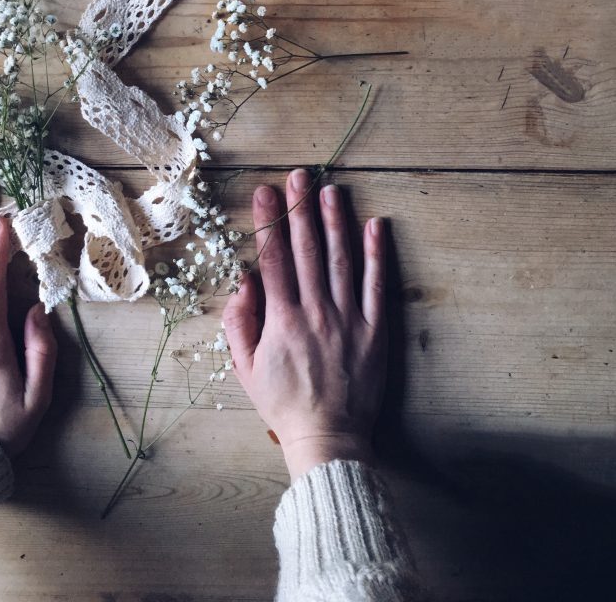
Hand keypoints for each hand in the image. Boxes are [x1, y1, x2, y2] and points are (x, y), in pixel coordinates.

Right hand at [223, 168, 386, 481]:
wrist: (328, 438)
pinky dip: (376, 255)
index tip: (264, 191)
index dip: (267, 222)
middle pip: (307, 250)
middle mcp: (315, 311)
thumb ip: (239, 323)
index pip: (273, 259)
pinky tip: (375, 226)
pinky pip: (376, 286)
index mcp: (282, 319)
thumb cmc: (283, 404)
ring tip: (331, 190)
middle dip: (300, 209)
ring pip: (341, 260)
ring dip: (335, 221)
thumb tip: (244, 281)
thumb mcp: (245, 368)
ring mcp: (348, 319)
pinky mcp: (375, 330)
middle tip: (298, 176)